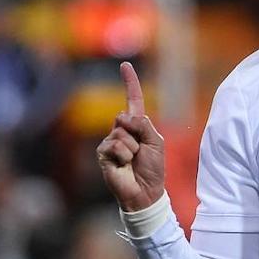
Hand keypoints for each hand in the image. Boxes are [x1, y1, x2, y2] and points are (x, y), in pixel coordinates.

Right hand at [96, 62, 165, 211]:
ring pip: (121, 132)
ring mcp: (111, 141)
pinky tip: (124, 166)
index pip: (132, 100)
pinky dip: (124, 156)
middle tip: (140, 152)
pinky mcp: (103, 153)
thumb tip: (124, 115)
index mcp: (137, 126)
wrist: (145, 193)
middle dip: (137, 133)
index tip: (125, 65)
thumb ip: (144, 125)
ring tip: (133, 161)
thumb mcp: (156, 143)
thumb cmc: (153, 169)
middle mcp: (121, 130)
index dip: (129, 82)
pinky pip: (115, 145)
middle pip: (124, 116)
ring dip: (132, 148)